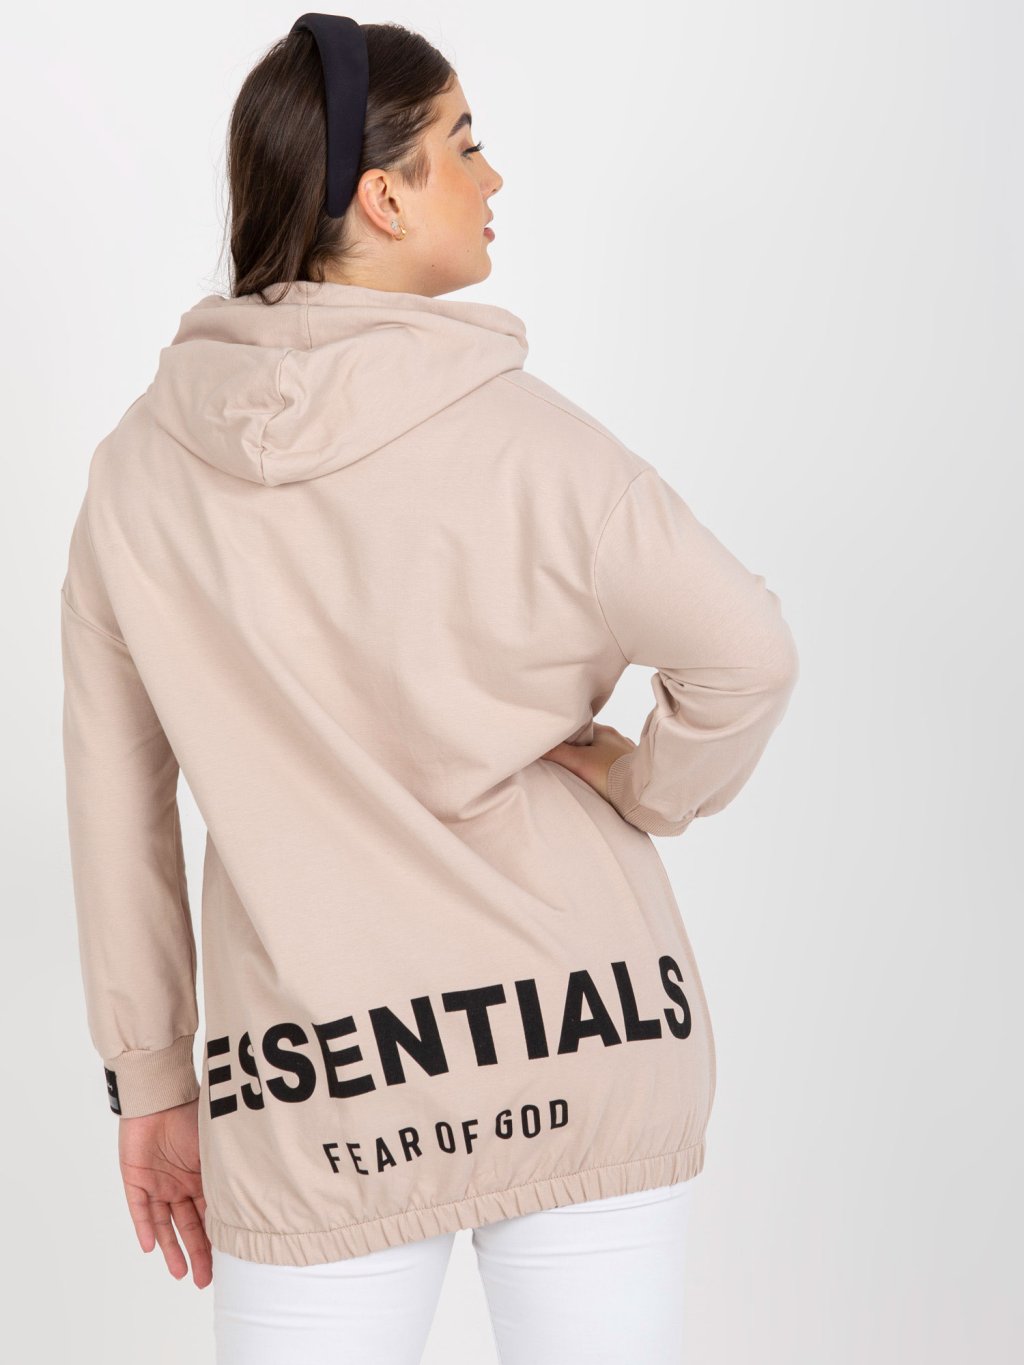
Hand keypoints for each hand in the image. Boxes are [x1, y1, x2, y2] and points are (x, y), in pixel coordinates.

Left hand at [118, 1097, 211, 1287]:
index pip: (211, 1214)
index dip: (218, 1237)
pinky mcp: (135, 1179)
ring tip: (181, 1273)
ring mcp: (158, 1183)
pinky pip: (139, 1209)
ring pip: (165, 1223)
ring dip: (172, 1248)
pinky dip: (145, 1228)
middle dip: (199, 1253)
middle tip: (205, 1280)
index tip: (229, 1260)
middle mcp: (181, 1184)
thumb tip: (257, 1195)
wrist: (160, 1095)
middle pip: (190, 1225)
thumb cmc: (194, 1115)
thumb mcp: (216, 1148)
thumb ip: (227, 1173)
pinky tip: (151, 1247)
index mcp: (203, 1176)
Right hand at [541, 722, 636, 799]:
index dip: (564, 737)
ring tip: (582, 775)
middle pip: (591, 743)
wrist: (641, 796)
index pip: (578, 729)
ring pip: (604, 756)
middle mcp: (618, 740)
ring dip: (593, 763)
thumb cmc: (610, 775)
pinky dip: (606, 774)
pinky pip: (614, 769)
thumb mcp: (578, 762)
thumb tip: (536, 744)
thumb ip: (556, 752)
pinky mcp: (634, 772)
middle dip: (578, 751)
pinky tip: (600, 784)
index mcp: (605, 732)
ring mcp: (628, 756)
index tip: (554, 746)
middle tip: (565, 763)